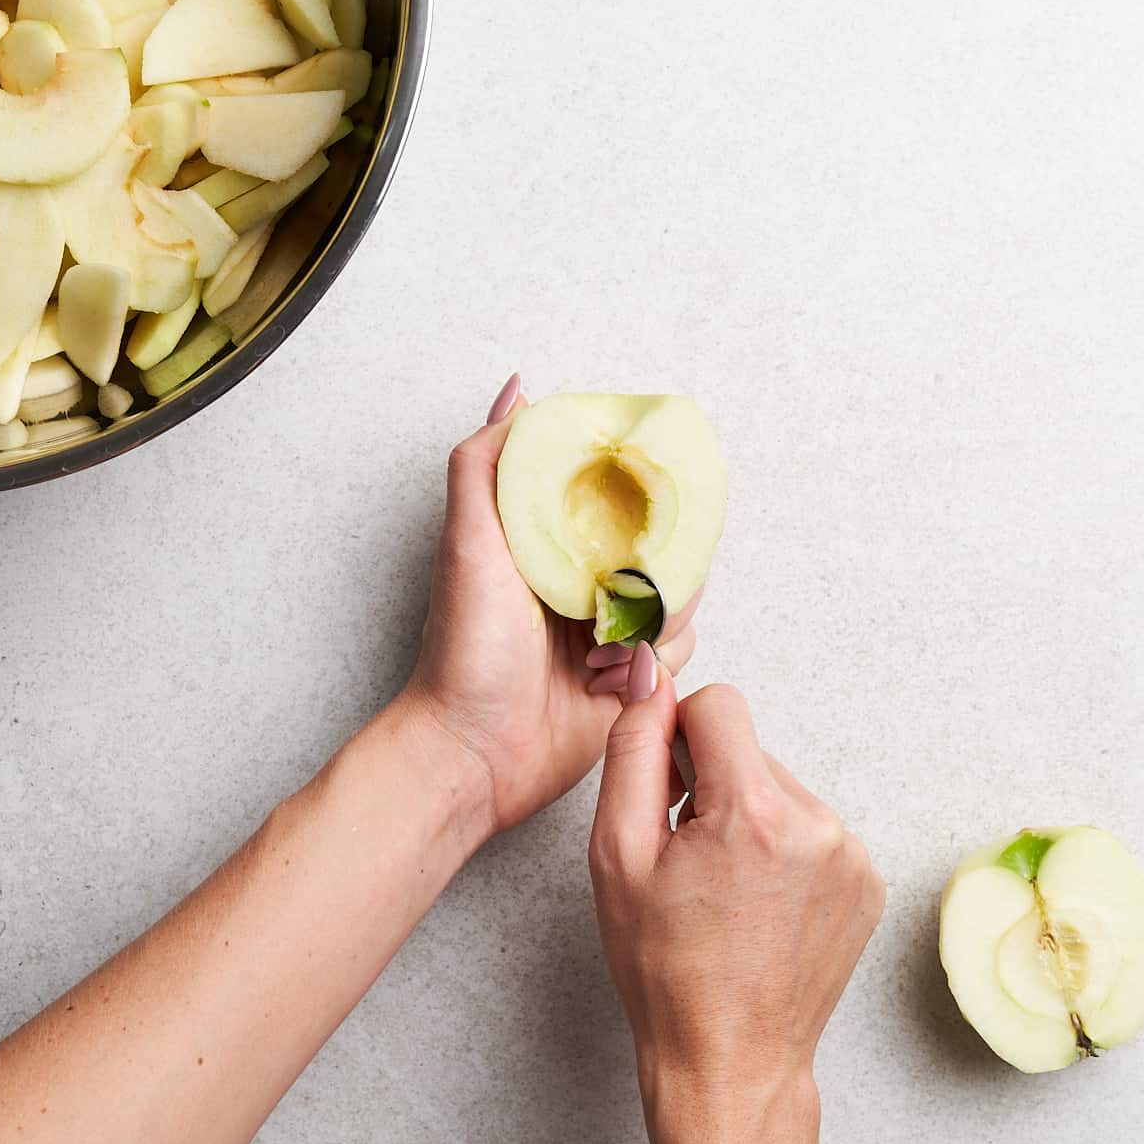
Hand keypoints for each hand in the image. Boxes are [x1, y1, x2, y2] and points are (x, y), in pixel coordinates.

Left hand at [406, 375, 698, 837]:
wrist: (472, 754)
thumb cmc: (463, 650)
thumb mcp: (466, 541)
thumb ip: (487, 462)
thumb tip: (520, 390)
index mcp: (551, 542)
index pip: (620, 496)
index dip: (641, 494)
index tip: (648, 500)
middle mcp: (584, 582)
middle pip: (663, 548)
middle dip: (655, 569)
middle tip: (616, 594)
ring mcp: (610, 634)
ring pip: (680, 605)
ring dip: (652, 625)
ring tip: (600, 650)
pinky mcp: (630, 683)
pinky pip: (676, 658)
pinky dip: (653, 668)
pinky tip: (612, 681)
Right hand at [588, 656, 884, 1117]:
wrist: (730, 1063)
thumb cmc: (665, 971)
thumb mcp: (618, 855)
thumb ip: (633, 752)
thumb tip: (650, 683)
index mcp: (755, 812)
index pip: (720, 704)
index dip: (679, 737)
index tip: (669, 793)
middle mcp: (819, 824)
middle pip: (752, 751)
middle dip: (714, 786)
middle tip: (689, 861)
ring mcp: (853, 856)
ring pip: (782, 791)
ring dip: (749, 820)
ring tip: (724, 891)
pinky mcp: (869, 884)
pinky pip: (814, 831)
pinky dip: (783, 853)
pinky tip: (759, 906)